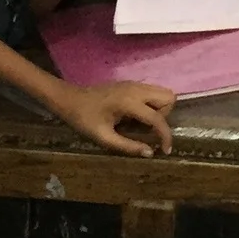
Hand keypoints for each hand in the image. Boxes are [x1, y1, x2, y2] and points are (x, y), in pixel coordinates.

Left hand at [52, 80, 175, 156]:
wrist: (69, 99)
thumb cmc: (83, 118)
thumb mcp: (103, 137)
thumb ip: (127, 146)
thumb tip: (150, 153)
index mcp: (129, 102)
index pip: (157, 118)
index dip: (165, 135)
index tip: (165, 150)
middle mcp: (136, 89)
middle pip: (169, 98)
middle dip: (165, 116)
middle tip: (149, 130)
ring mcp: (135, 84)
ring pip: (163, 93)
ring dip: (160, 110)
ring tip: (142, 124)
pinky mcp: (131, 84)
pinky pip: (153, 92)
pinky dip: (152, 105)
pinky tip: (136, 116)